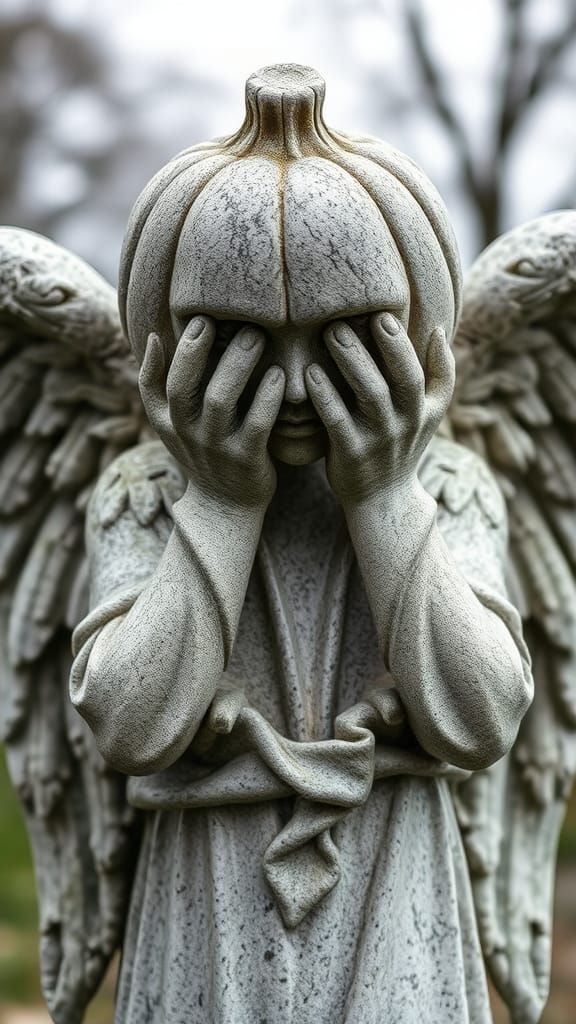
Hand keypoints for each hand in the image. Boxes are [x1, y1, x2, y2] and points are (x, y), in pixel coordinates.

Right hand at [139, 316, 284, 508]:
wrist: (225, 506)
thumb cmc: (201, 451)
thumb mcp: (172, 425)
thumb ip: (159, 385)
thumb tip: (153, 336)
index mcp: (166, 422)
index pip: (154, 383)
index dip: (172, 351)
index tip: (199, 319)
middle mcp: (186, 434)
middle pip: (185, 386)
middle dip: (202, 348)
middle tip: (230, 318)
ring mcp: (216, 448)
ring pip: (220, 400)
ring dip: (238, 364)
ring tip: (256, 336)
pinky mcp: (247, 460)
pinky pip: (256, 424)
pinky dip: (267, 397)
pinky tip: (278, 375)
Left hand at [305, 312, 453, 507]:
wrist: (383, 499)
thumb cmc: (400, 444)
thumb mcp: (429, 414)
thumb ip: (439, 374)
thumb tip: (438, 328)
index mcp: (426, 409)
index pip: (426, 372)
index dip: (407, 344)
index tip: (385, 314)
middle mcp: (407, 423)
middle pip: (402, 378)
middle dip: (384, 344)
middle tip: (356, 314)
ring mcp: (380, 440)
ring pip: (371, 395)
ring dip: (352, 360)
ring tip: (331, 331)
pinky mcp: (352, 454)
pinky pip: (338, 420)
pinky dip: (325, 395)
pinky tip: (310, 372)